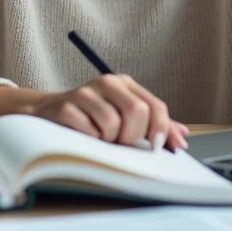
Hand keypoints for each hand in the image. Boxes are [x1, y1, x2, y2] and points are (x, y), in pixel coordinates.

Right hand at [30, 74, 188, 150]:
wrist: (50, 113)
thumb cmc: (93, 116)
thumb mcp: (124, 115)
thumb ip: (154, 124)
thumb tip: (181, 137)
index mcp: (124, 83)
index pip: (154, 105)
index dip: (160, 129)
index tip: (157, 148)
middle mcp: (106, 83)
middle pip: (137, 112)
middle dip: (132, 136)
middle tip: (120, 142)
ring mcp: (85, 93)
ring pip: (113, 125)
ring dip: (108, 140)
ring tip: (99, 138)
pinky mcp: (66, 107)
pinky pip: (89, 131)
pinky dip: (90, 140)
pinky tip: (84, 136)